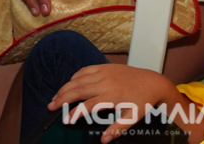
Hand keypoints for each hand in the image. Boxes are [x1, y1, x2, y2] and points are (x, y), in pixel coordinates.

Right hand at [49, 64, 176, 143]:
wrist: (152, 82)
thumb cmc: (142, 101)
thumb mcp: (133, 117)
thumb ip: (117, 128)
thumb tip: (104, 140)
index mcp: (113, 96)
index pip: (89, 105)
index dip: (75, 113)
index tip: (66, 120)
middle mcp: (106, 82)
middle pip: (79, 89)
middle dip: (63, 98)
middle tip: (51, 106)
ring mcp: (105, 73)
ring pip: (79, 79)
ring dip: (65, 87)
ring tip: (55, 97)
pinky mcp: (105, 67)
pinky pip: (86, 70)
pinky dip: (75, 76)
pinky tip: (69, 84)